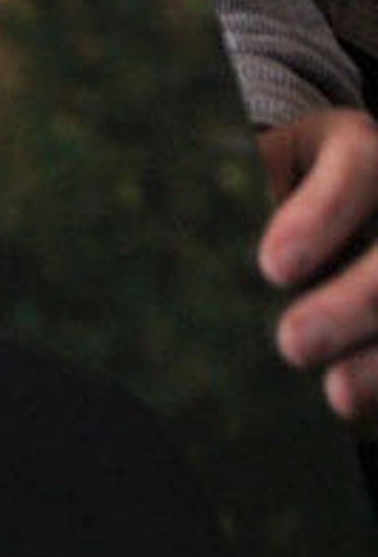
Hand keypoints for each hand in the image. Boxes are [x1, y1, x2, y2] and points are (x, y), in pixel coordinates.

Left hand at [257, 108, 377, 429]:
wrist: (329, 198)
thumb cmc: (280, 185)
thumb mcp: (263, 168)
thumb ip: (242, 192)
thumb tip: (194, 239)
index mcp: (359, 148)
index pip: (356, 166)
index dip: (320, 216)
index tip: (272, 266)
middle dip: (354, 300)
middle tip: (293, 343)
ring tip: (339, 395)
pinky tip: (364, 408)